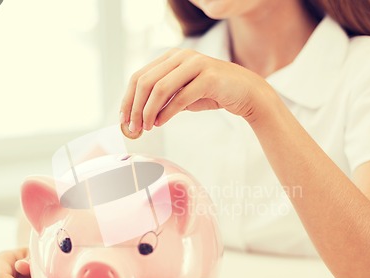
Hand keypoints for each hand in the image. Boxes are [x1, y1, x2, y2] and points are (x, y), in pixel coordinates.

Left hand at [119, 48, 273, 132]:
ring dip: (149, 111)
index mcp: (171, 57)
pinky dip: (167, 112)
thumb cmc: (212, 93)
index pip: (140, 76)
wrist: (246, 92)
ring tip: (147, 127)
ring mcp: (196, 64)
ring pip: (161, 88)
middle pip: (146, 81)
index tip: (123, 118)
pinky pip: (181, 97)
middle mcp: (182, 56)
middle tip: (133, 127)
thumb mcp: (182, 94)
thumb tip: (137, 116)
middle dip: (135, 107)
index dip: (128, 98)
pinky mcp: (209, 77)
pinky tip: (161, 123)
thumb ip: (162, 99)